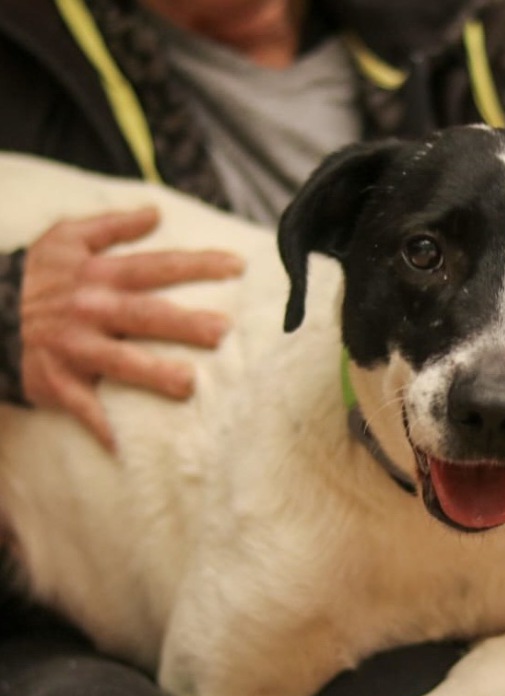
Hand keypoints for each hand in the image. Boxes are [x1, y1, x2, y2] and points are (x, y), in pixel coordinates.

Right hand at [21, 207, 242, 450]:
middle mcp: (90, 310)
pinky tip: (120, 445)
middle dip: (184, 322)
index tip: (239, 266)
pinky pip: (80, 406)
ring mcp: (73, 347)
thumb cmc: (35, 276)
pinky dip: (98, 425)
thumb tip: (156, 212)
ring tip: (188, 386)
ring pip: (118, 362)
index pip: (157, 267)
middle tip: (223, 331)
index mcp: (98, 274)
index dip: (197, 265)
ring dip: (152, 374)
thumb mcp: (65, 238)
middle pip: (145, 314)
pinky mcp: (56, 380)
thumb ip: (112, 226)